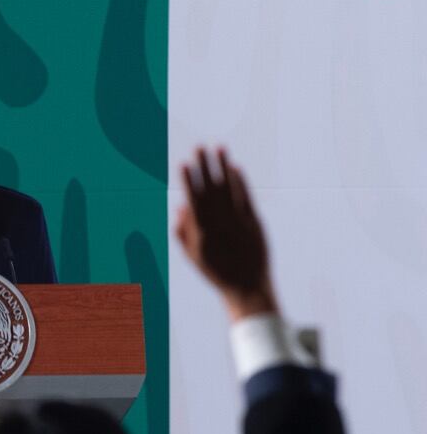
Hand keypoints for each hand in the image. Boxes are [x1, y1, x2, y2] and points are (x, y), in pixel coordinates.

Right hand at [175, 147, 277, 320]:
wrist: (247, 286)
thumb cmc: (216, 272)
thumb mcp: (193, 256)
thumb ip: (183, 232)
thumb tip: (180, 207)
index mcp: (202, 231)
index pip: (193, 199)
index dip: (188, 180)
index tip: (182, 162)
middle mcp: (221, 223)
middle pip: (210, 188)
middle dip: (204, 166)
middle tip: (198, 146)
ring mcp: (239, 221)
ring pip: (229, 188)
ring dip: (223, 166)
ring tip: (219, 147)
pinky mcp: (255, 222)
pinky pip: (246, 197)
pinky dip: (241, 181)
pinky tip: (235, 167)